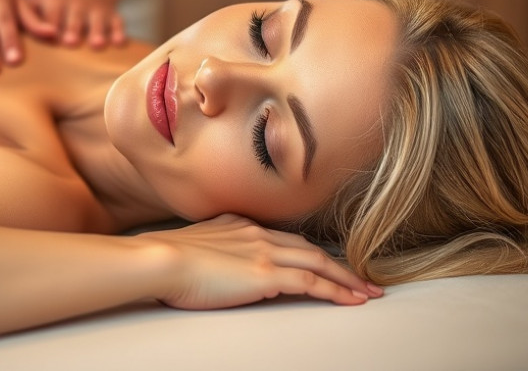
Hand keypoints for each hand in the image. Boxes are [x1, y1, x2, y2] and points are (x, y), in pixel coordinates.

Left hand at [27, 0, 126, 48]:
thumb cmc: (54, 9)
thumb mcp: (38, 7)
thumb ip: (23, 20)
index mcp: (53, 3)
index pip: (50, 13)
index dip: (50, 25)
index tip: (49, 38)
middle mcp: (75, 5)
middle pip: (74, 16)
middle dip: (73, 28)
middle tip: (69, 42)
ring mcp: (95, 10)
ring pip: (97, 20)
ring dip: (97, 31)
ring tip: (96, 45)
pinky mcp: (113, 15)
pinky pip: (118, 22)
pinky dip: (119, 32)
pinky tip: (119, 44)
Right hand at [135, 214, 383, 309]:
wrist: (161, 259)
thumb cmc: (167, 259)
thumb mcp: (195, 244)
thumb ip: (216, 247)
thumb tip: (222, 261)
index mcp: (241, 226)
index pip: (286, 238)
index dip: (309, 251)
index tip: (324, 261)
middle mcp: (258, 234)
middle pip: (309, 247)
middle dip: (339, 264)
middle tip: (361, 278)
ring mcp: (264, 252)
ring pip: (318, 262)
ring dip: (346, 278)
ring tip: (367, 292)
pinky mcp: (266, 275)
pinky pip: (311, 282)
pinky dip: (336, 290)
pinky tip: (351, 300)